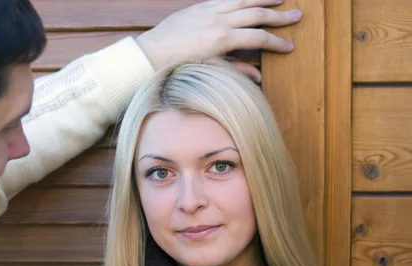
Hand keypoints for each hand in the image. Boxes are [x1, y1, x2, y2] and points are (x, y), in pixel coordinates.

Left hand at [135, 0, 302, 81]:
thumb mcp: (208, 73)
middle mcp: (218, 20)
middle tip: (298, 16)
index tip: (289, 46)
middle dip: (279, 16)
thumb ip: (235, 72)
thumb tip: (258, 77)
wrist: (149, 55)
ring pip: (243, 0)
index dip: (276, 43)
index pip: (258, 39)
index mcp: (222, 40)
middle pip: (257, 14)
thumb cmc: (177, 68)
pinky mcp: (199, 6)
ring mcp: (208, 10)